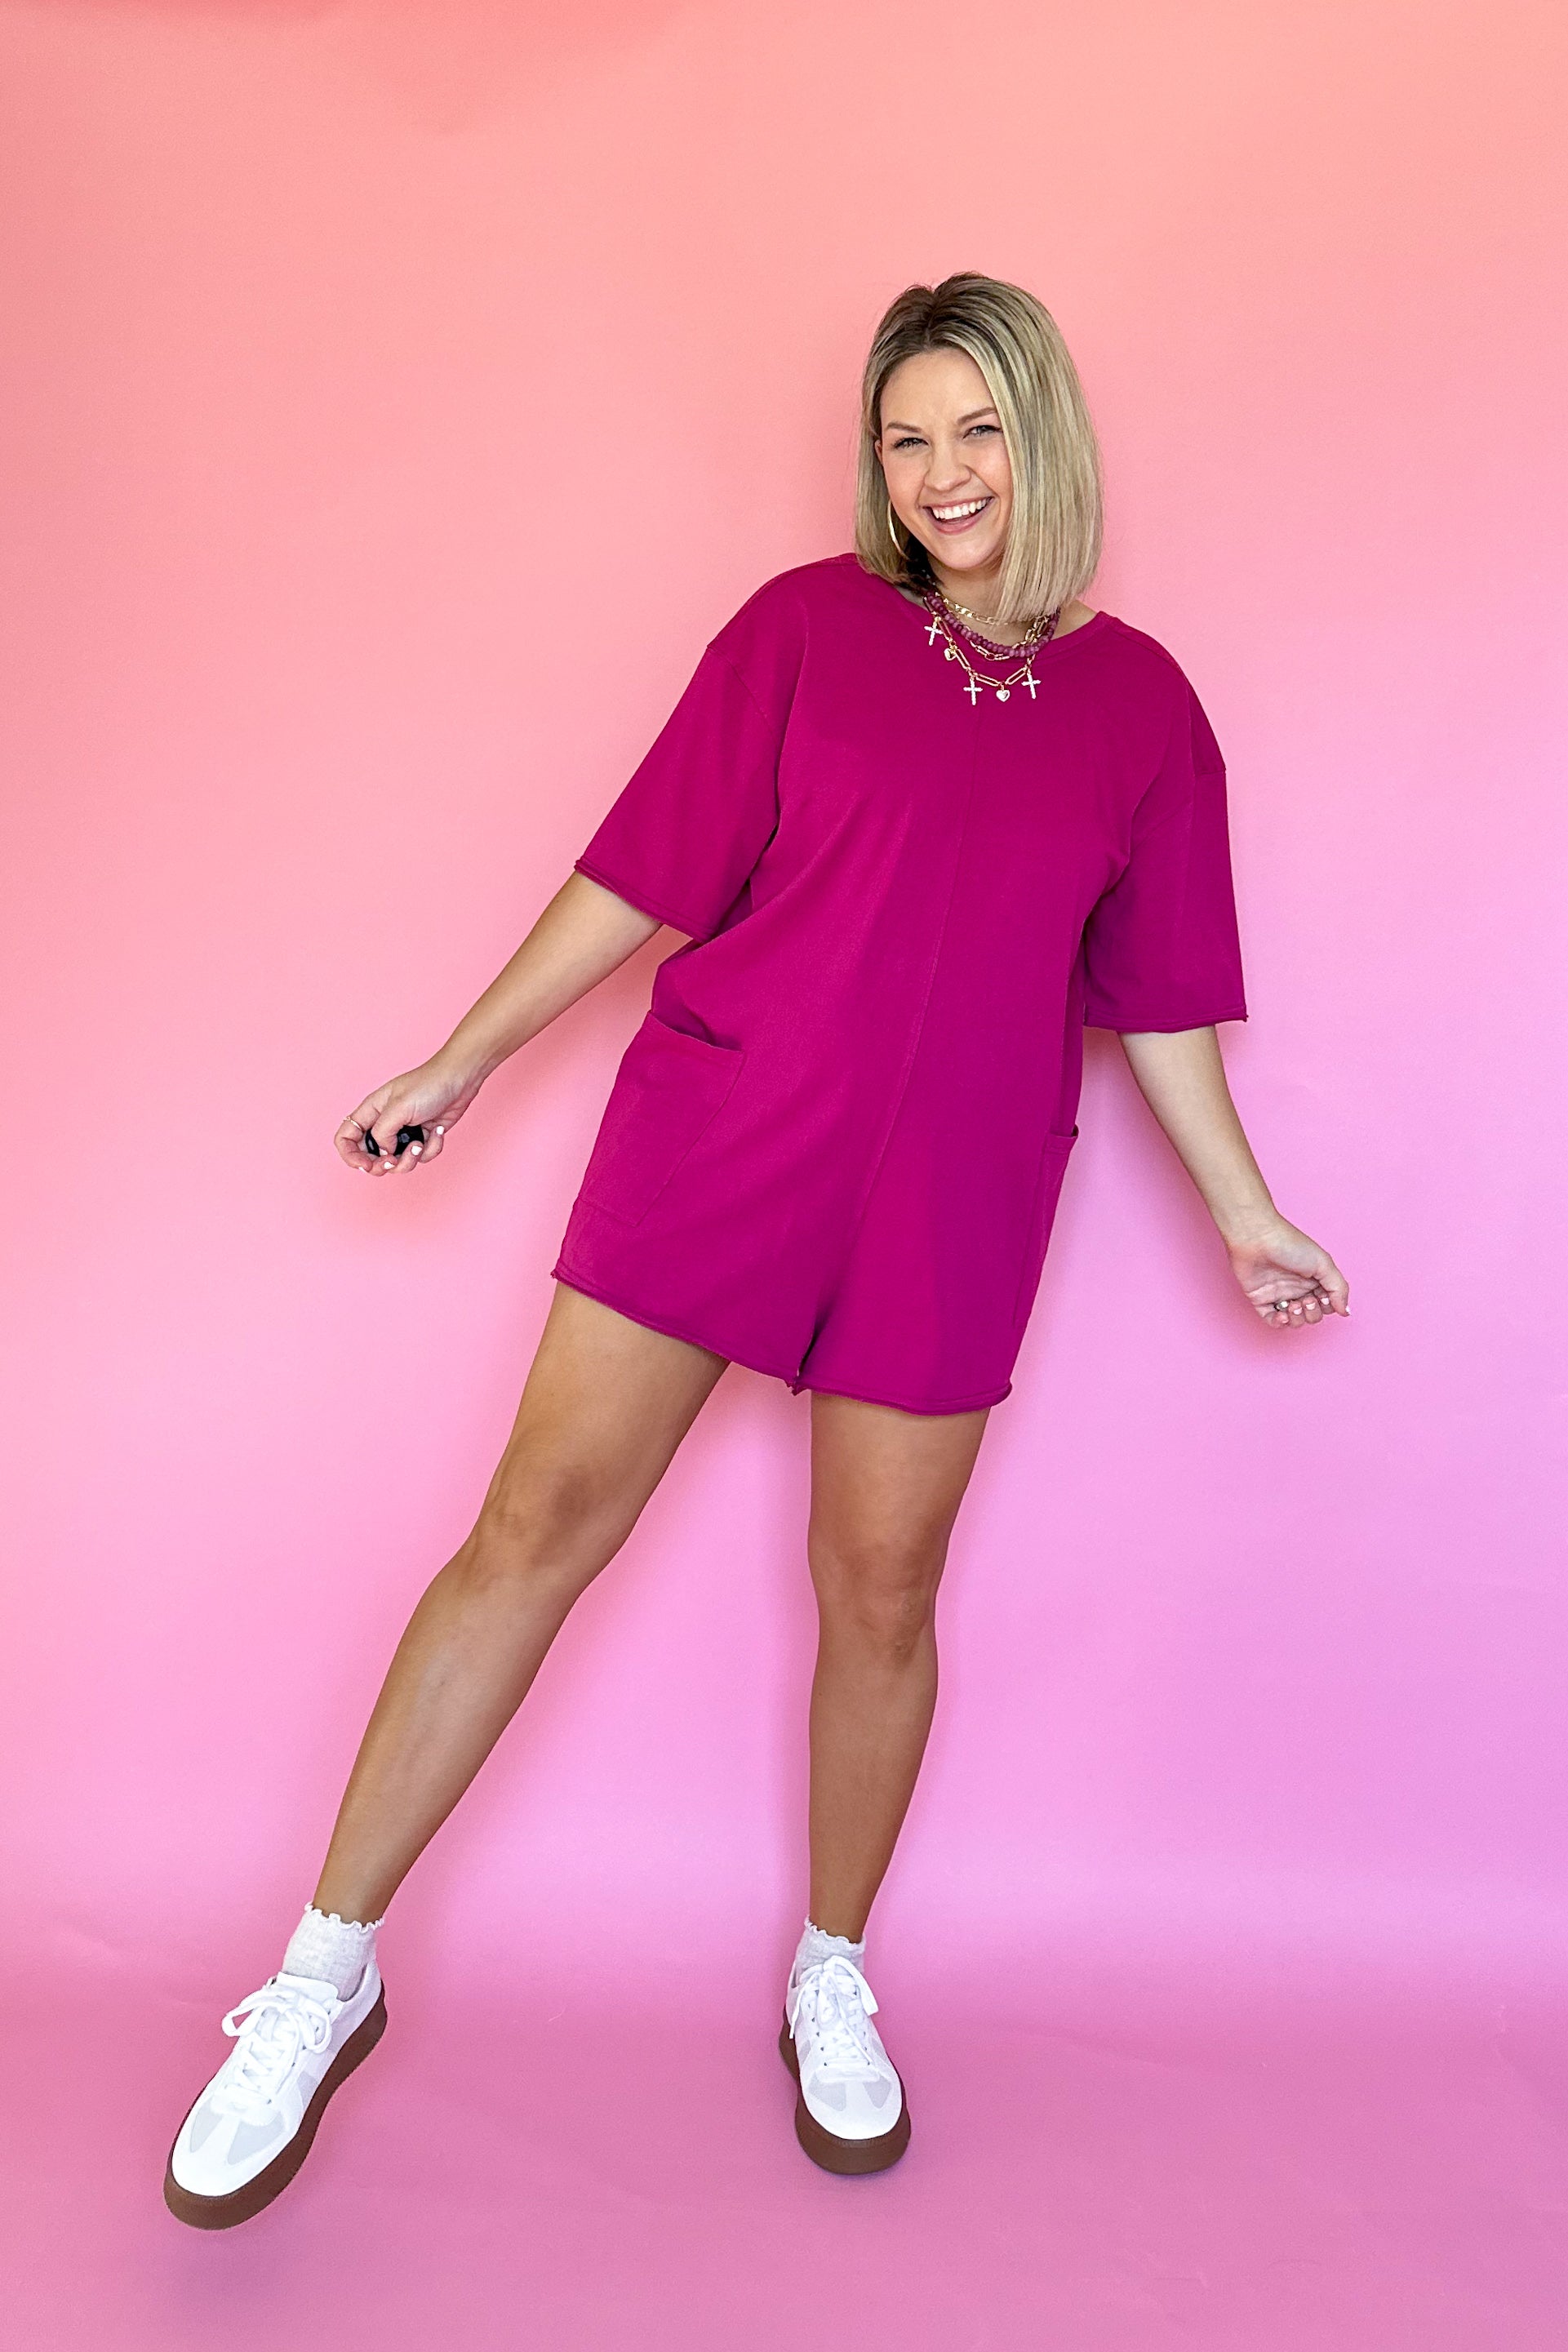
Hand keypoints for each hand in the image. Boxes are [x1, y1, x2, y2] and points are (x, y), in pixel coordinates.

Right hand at [333, 1052, 481, 1177]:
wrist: (460, 1081)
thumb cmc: (428, 1086)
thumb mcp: (399, 1108)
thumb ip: (383, 1133)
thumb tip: (385, 1153)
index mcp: (371, 1113)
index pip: (345, 1137)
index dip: (350, 1155)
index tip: (365, 1164)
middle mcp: (384, 1125)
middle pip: (370, 1157)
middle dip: (382, 1165)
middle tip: (394, 1160)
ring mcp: (403, 1134)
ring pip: (397, 1163)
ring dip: (410, 1159)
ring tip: (421, 1143)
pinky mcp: (422, 1139)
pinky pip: (421, 1157)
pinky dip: (431, 1148)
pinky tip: (437, 1130)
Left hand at [1225, 1214, 1349, 1330]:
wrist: (1257, 1238)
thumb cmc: (1290, 1245)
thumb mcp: (1323, 1263)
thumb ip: (1338, 1288)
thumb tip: (1344, 1311)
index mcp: (1314, 1279)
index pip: (1327, 1304)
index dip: (1327, 1307)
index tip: (1322, 1297)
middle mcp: (1297, 1288)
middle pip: (1312, 1314)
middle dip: (1312, 1313)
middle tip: (1306, 1300)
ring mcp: (1279, 1294)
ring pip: (1294, 1320)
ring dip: (1297, 1319)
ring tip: (1293, 1305)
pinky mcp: (1260, 1299)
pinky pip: (1272, 1320)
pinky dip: (1279, 1323)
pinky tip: (1282, 1314)